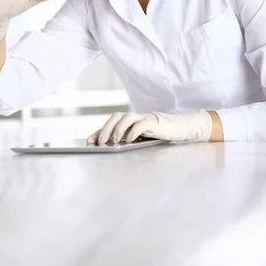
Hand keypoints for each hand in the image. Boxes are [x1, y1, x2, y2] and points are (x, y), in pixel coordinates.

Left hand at [87, 110, 212, 143]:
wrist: (176, 128)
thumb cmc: (155, 134)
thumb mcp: (137, 138)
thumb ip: (124, 140)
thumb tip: (108, 149)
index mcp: (128, 121)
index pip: (110, 123)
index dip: (99, 131)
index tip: (89, 141)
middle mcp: (134, 117)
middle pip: (116, 116)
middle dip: (106, 128)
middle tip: (101, 142)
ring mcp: (143, 118)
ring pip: (127, 116)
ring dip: (118, 128)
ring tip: (114, 140)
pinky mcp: (153, 123)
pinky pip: (141, 123)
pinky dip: (134, 131)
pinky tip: (130, 139)